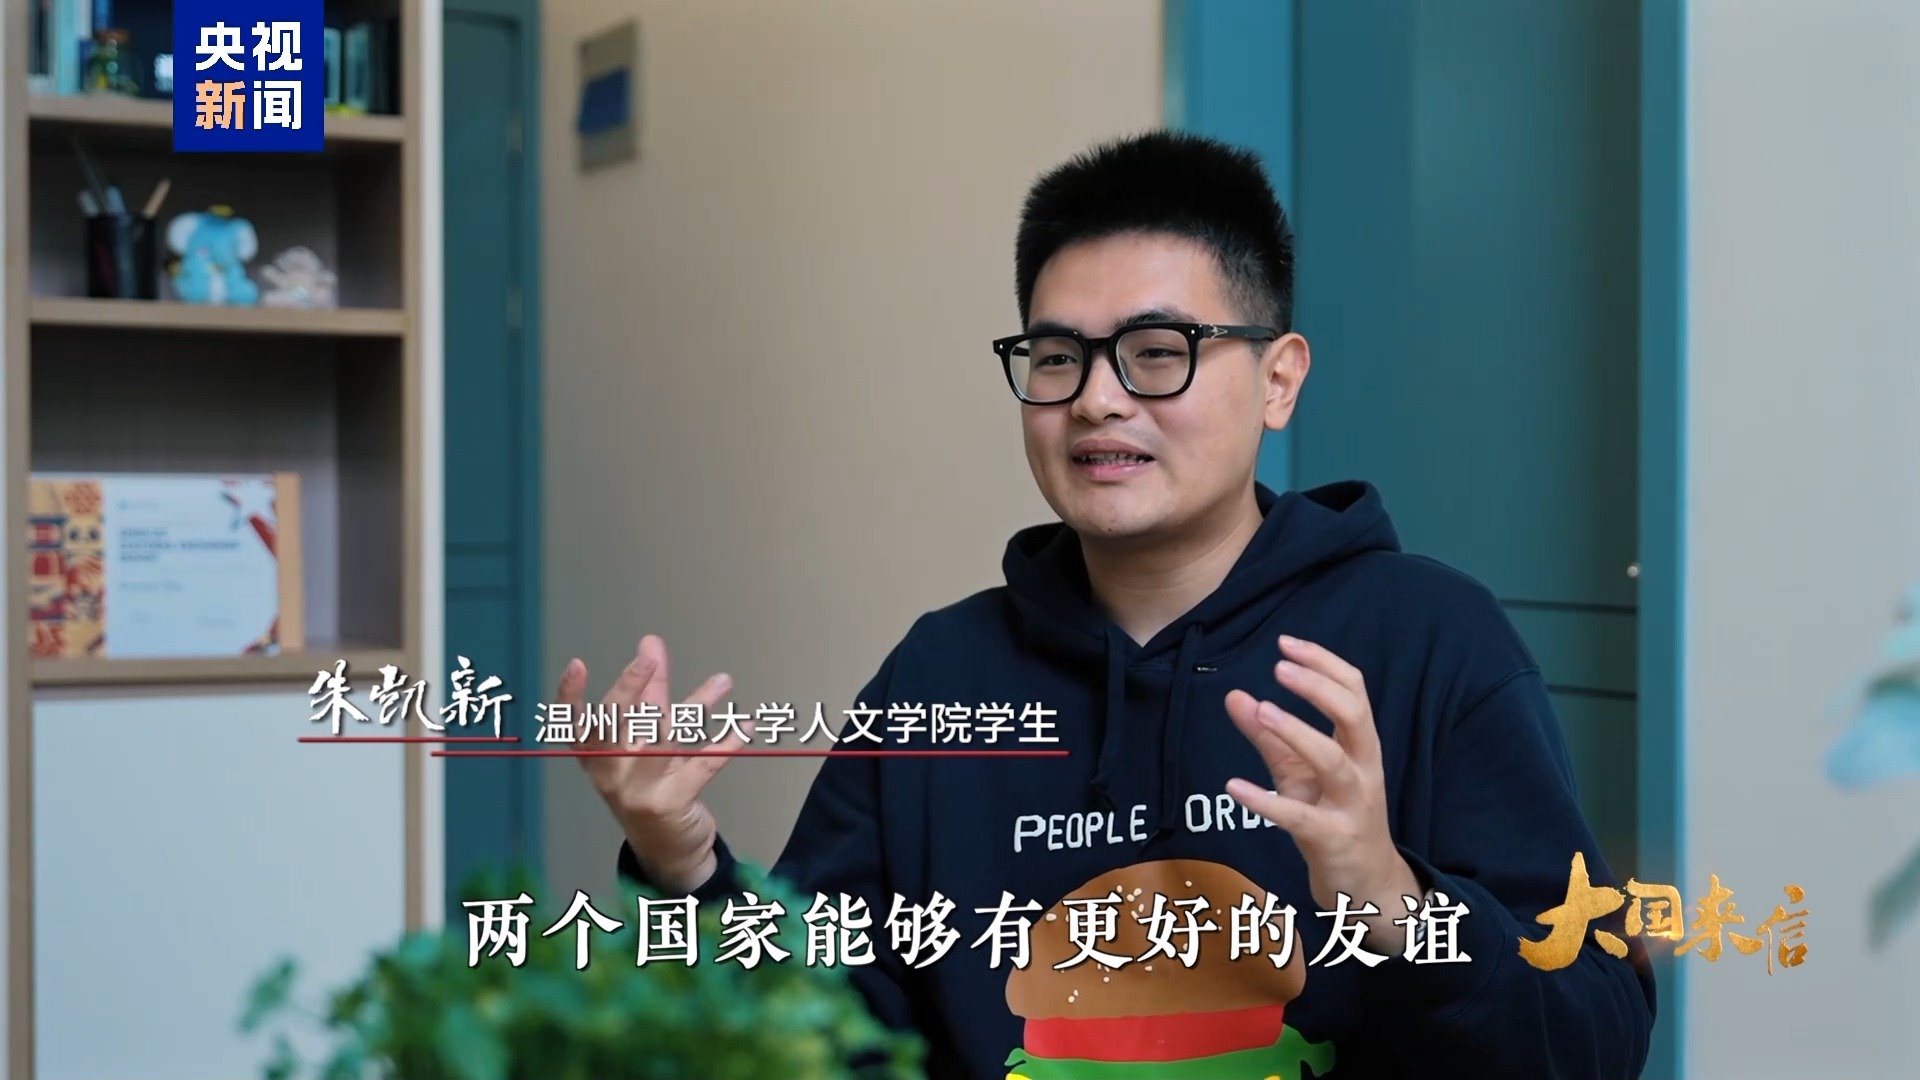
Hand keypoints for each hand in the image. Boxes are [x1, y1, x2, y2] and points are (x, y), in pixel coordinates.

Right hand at [558, 634, 745, 892]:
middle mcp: (611, 775)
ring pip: (665, 738)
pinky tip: (745, 724)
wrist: (668, 848)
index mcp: (595, 758)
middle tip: (648, 658)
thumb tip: (651, 641)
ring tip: (724, 680)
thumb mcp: (648, 735)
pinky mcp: (671, 804)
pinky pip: (702, 765)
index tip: (577, 664)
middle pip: (616, 726)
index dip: (571, 697)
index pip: (576, 725)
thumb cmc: (653, 780)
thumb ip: (651, 690)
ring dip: (698, 705)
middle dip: (632, 688)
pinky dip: (727, 743)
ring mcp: (638, 792)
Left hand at [1225, 634, 1422, 951]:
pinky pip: (1299, 818)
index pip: (1354, 691)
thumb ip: (1269, 738)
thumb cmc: (1334, 818)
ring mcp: (1351, 806)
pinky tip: (1234, 786)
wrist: (1368, 885)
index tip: (1286, 644)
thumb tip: (1234, 696)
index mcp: (1360, 747)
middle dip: (1319, 688)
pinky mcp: (1332, 840)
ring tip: (1263, 710)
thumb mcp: (1301, 774)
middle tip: (1280, 668)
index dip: (1323, 664)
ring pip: (1333, 762)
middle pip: (1355, 717)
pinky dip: (1265, 801)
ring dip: (1298, 732)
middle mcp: (1363, 770)